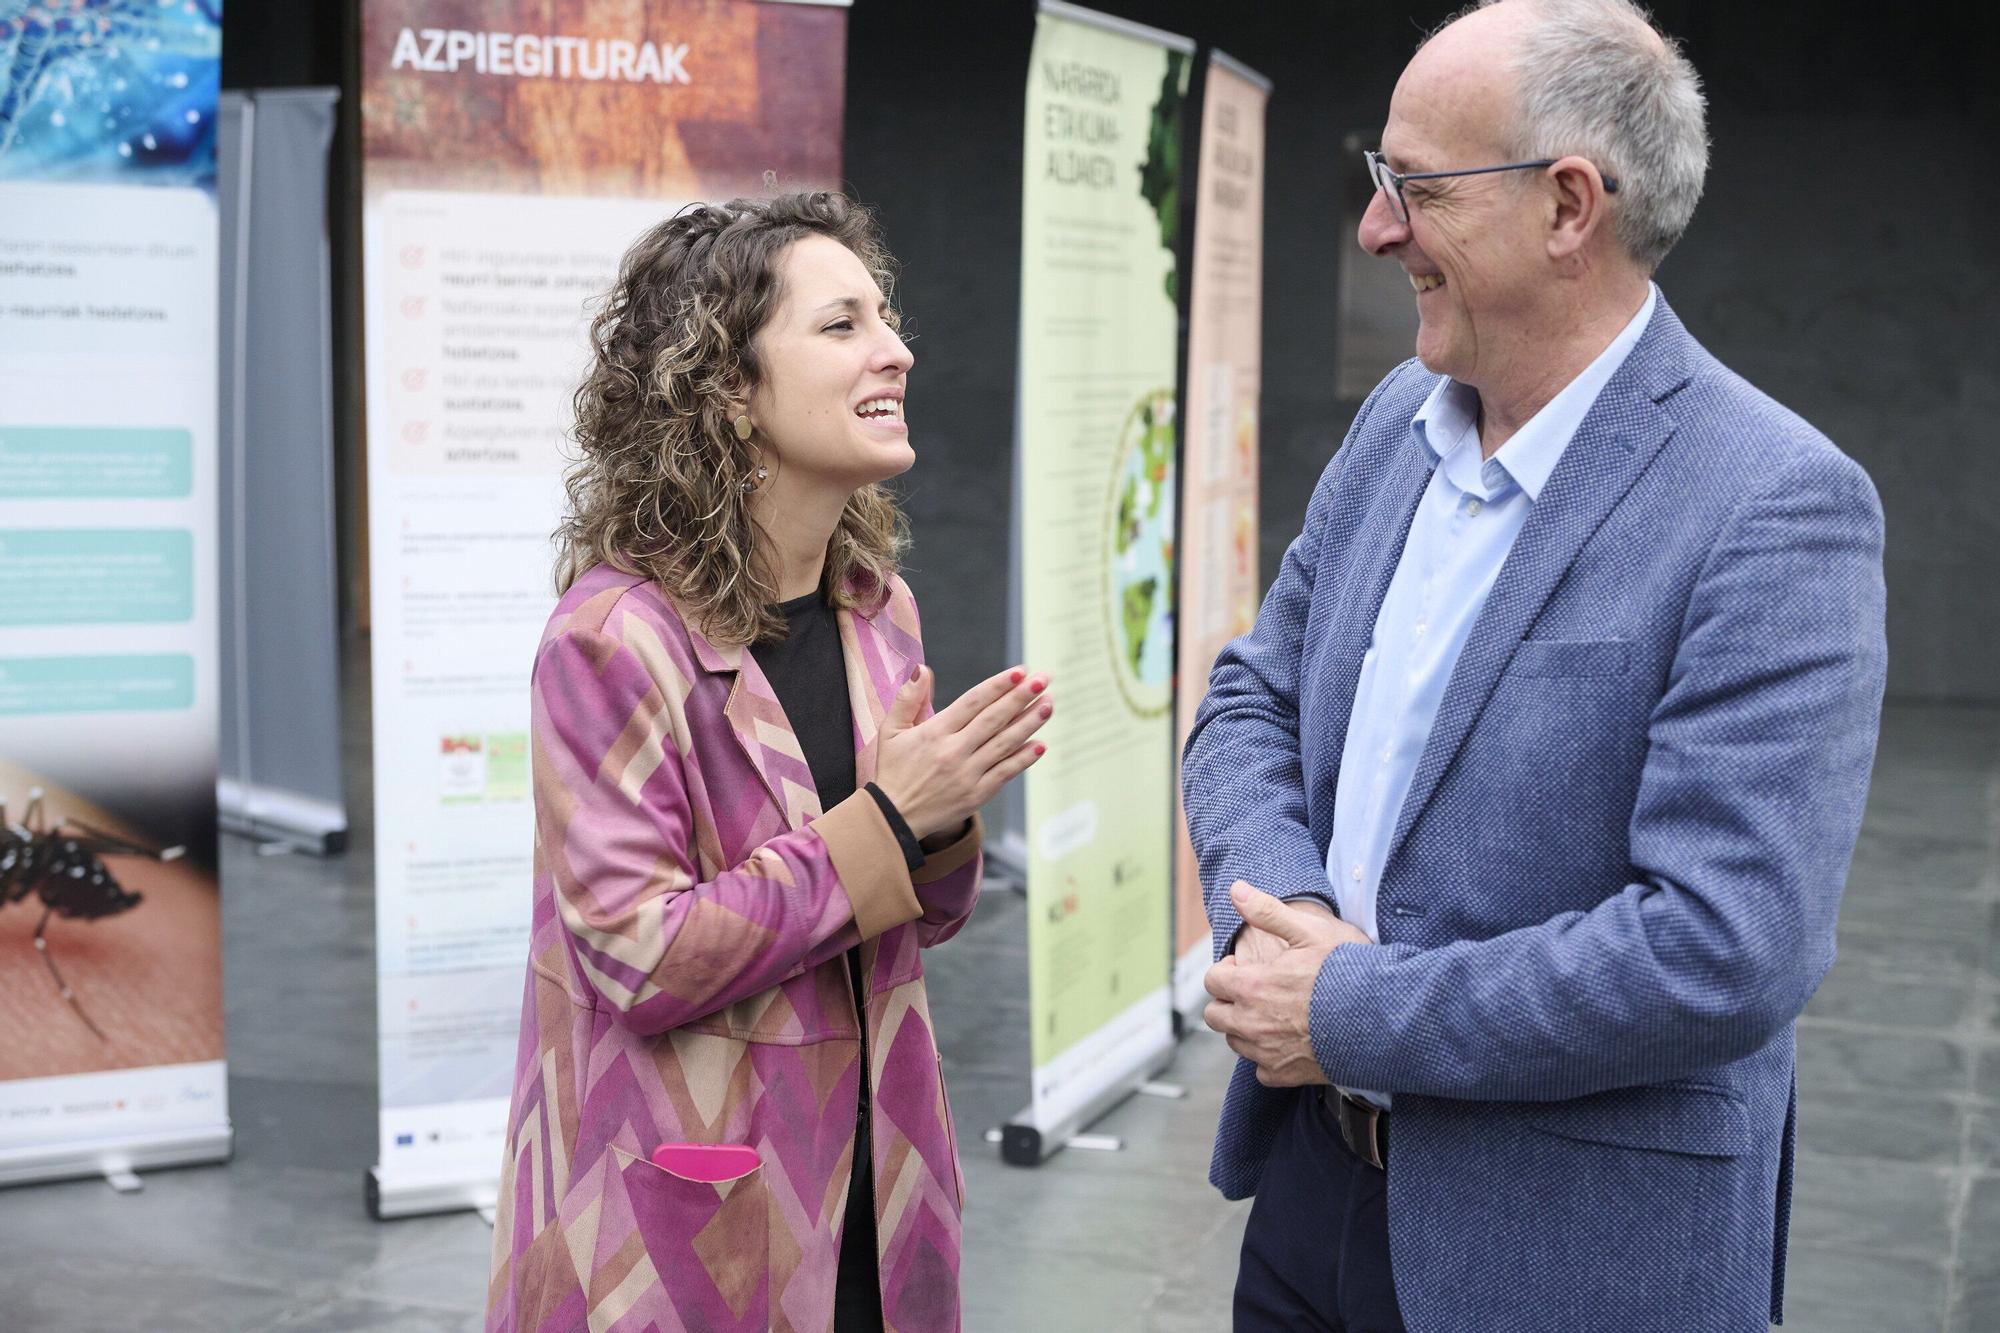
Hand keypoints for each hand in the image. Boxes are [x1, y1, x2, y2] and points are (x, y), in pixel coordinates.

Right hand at [874, 665, 1053, 840]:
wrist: (893, 818)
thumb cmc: (893, 771)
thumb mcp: (890, 731)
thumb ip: (907, 698)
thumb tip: (923, 668)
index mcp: (934, 732)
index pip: (973, 702)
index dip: (998, 685)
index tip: (1020, 672)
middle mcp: (954, 751)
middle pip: (994, 719)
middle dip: (1022, 697)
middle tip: (1044, 679)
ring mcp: (967, 775)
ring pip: (1004, 744)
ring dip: (1029, 723)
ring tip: (1049, 704)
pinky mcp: (976, 795)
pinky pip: (1005, 773)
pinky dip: (1024, 759)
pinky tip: (1040, 744)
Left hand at [1204, 882, 1370, 1086]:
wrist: (1383, 1018)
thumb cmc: (1348, 972)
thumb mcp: (1309, 931)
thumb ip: (1266, 911)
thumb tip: (1235, 889)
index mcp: (1251, 987)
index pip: (1212, 981)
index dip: (1226, 971)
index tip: (1245, 968)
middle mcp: (1251, 1024)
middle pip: (1215, 1016)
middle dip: (1228, 1001)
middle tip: (1256, 991)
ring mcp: (1267, 1052)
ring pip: (1235, 1042)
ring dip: (1244, 1028)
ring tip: (1273, 1013)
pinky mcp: (1286, 1075)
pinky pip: (1261, 1070)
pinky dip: (1268, 1058)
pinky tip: (1288, 1042)